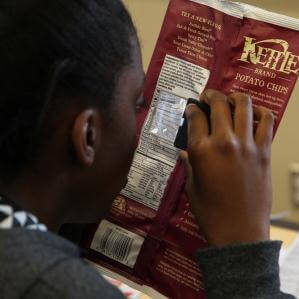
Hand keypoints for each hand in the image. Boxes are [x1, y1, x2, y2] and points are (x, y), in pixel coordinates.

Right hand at [181, 89, 273, 246]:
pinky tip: (254, 113)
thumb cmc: (210, 211)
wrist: (238, 230)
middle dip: (211, 95)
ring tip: (231, 99)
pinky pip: (267, 122)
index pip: (195, 118)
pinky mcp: (264, 152)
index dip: (192, 109)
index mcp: (201, 150)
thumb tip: (183, 151)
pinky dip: (261, 112)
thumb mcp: (192, 186)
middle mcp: (223, 141)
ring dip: (235, 97)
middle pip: (219, 104)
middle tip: (208, 96)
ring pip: (244, 106)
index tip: (192, 108)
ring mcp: (247, 145)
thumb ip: (188, 164)